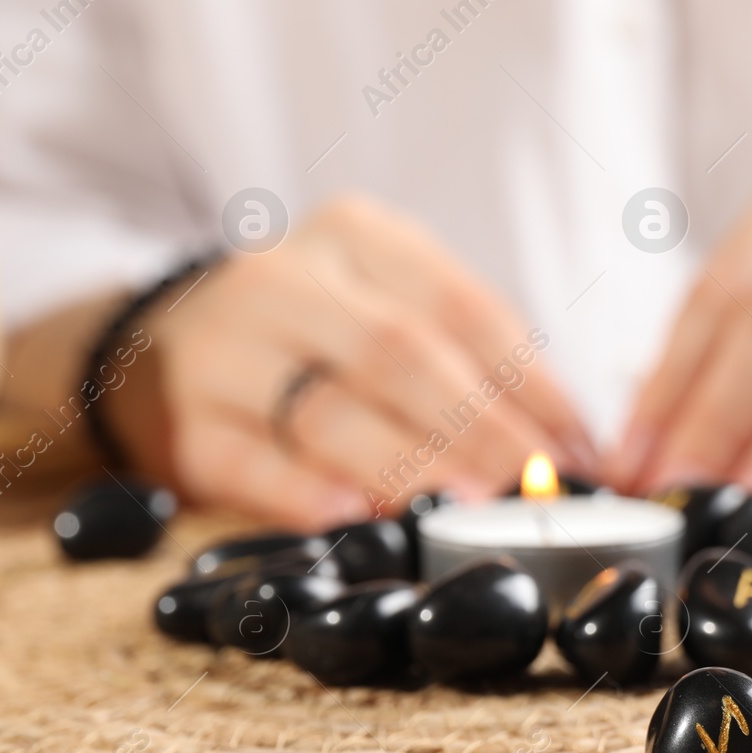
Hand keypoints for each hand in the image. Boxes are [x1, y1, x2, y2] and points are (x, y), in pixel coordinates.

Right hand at [109, 194, 593, 528]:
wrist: (174, 343)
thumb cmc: (319, 336)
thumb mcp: (388, 305)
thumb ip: (466, 358)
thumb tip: (564, 442)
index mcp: (353, 235)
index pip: (456, 305)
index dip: (527, 380)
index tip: (577, 444)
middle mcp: (282, 280)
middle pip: (397, 355)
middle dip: (478, 429)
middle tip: (531, 486)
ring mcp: (226, 351)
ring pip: (329, 413)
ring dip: (409, 468)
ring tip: (469, 509)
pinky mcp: (189, 425)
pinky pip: (251, 464)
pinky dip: (304, 494)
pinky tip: (354, 517)